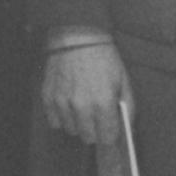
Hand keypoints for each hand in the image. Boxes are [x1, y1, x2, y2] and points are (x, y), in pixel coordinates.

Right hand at [40, 32, 133, 147]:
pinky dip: (62, 117)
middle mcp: (81, 106)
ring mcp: (62, 103)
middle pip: (88, 138)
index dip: (110, 135)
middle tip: (97, 115)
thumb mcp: (123, 80)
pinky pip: (54, 122)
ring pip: (71, 131)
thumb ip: (127, 107)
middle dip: (95, 130)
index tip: (110, 131)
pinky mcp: (48, 98)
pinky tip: (68, 104)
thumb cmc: (103, 57)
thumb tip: (126, 128)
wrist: (77, 37)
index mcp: (103, 102)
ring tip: (82, 106)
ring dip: (78, 123)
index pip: (107, 138)